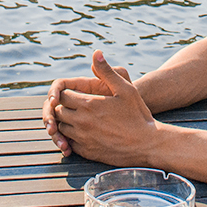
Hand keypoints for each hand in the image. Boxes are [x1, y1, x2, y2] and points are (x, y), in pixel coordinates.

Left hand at [49, 51, 156, 165]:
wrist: (147, 144)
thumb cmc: (137, 115)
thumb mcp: (125, 89)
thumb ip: (107, 72)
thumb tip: (96, 53)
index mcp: (88, 104)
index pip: (62, 95)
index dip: (65, 92)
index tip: (73, 93)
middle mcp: (81, 121)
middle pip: (59, 111)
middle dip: (63, 107)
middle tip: (74, 105)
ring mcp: (83, 138)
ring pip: (62, 128)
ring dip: (66, 122)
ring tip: (78, 118)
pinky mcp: (87, 152)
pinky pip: (69, 143)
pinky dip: (71, 137)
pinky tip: (83, 133)